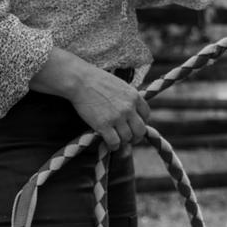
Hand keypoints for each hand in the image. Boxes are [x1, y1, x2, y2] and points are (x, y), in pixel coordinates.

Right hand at [30, 49, 149, 150]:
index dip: (141, 122)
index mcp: (134, 96)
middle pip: (140, 130)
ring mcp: (117, 117)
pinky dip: (113, 146)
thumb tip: (130, 112)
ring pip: (127, 138)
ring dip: (122, 141)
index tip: (134, 125)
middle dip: (135, 136)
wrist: (80, 80)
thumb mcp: (119, 85)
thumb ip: (127, 98)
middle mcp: (129, 108)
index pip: (146, 115)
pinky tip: (108, 143)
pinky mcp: (104, 125)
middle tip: (129, 138)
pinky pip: (114, 143)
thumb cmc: (96, 80)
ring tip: (116, 140)